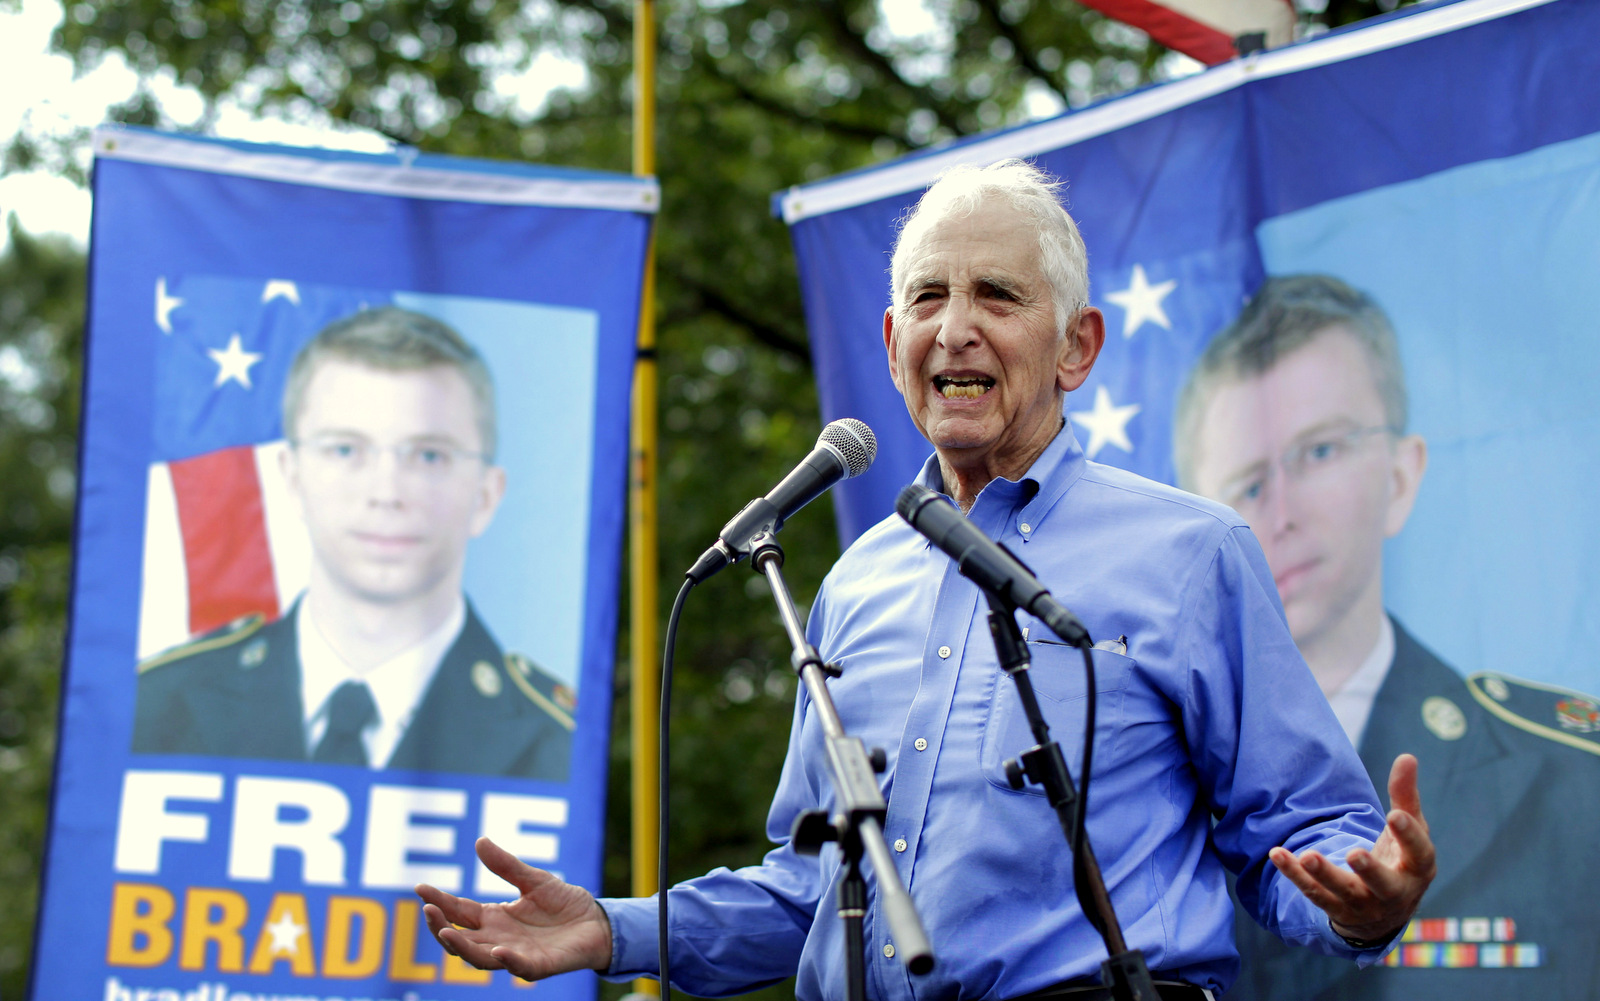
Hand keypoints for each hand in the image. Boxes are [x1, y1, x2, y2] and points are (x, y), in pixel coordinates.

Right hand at [416, 837, 612, 980]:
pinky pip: (520, 968)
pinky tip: (500, 951)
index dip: (439, 901)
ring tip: (447, 932)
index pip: (459, 912)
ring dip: (463, 947)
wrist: (597, 922)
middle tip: (428, 910)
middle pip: (461, 938)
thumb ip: (507, 866)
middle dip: (440, 927)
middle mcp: (498, 939)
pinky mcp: (539, 966)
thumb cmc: (564, 904)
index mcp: (494, 919)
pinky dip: (509, 962)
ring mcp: (516, 955)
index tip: (420, 888)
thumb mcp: (534, 879)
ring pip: (481, 958)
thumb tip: (480, 841)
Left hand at [1269, 753, 1435, 943]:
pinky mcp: (1337, 909)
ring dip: (1324, 875)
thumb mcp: (1409, 829)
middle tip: (1355, 853)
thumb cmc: (1401, 859)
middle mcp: (1393, 892)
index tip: (1394, 814)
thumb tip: (1407, 756)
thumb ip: (1405, 795)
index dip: (1408, 835)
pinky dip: (1295, 875)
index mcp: (1417, 868)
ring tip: (1307, 855)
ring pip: (1343, 892)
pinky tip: (1278, 854)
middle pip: (1382, 884)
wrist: (1387, 913)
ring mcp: (1364, 904)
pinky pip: (1314, 894)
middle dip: (1369, 870)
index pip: (1418, 852)